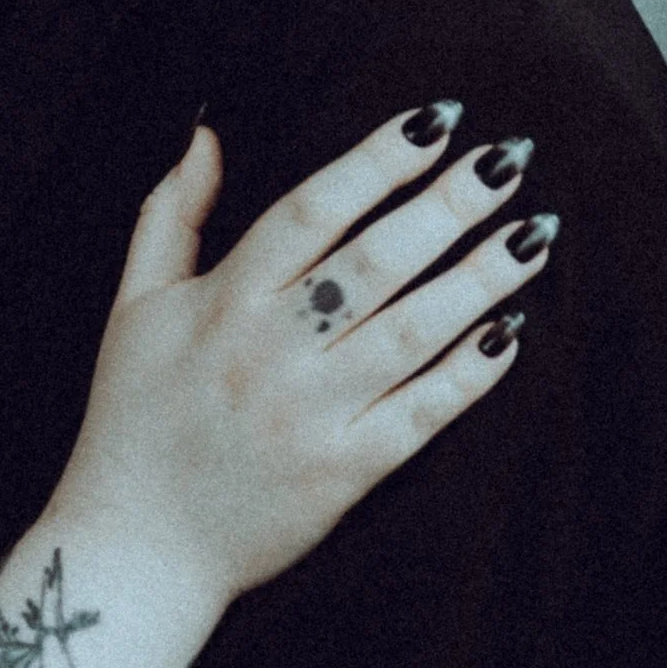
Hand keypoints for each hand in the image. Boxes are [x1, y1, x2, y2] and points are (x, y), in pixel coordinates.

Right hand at [57, 105, 546, 620]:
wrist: (136, 546)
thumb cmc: (132, 420)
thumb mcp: (134, 306)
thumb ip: (170, 214)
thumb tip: (207, 134)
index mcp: (222, 302)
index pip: (312, 209)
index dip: (378, 159)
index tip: (436, 121)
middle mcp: (269, 351)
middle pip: (375, 260)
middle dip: (449, 204)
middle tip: (508, 160)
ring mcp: (311, 414)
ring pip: (411, 331)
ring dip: (480, 278)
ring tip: (534, 233)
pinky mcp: (343, 473)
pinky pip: (421, 413)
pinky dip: (468, 373)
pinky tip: (510, 331)